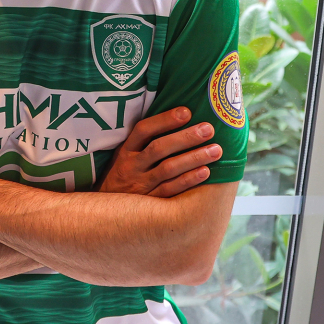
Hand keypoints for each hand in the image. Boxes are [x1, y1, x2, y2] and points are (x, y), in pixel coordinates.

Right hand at [98, 107, 221, 197]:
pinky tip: (205, 172)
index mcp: (125, 151)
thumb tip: (177, 119)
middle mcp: (131, 166)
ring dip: (193, 158)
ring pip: (168, 169)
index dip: (164, 120)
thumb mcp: (124, 156)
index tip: (186, 112)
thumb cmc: (123, 176)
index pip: (143, 130)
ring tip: (216, 150)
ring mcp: (140, 185)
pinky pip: (170, 190)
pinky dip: (188, 180)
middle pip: (159, 148)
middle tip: (208, 129)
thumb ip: (143, 142)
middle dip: (185, 137)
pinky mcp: (149, 203)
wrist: (107, 212)